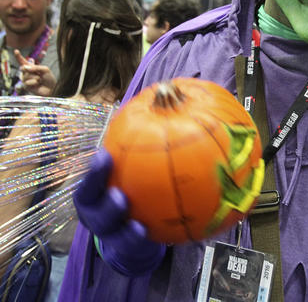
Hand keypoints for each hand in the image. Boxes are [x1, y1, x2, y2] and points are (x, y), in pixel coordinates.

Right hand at [15, 50, 55, 95]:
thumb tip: (24, 67)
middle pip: (23, 68)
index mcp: (31, 67)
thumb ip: (36, 67)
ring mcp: (25, 79)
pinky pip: (27, 82)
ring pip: (26, 75)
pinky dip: (34, 83)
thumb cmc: (49, 79)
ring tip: (39, 80)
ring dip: (35, 77)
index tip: (15, 50)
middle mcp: (27, 73)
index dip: (18, 56)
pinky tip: (37, 85)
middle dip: (32, 70)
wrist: (52, 88)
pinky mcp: (25, 86)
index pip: (23, 61)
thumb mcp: (45, 70)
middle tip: (39, 75)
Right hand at [74, 150, 165, 275]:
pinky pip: (137, 249)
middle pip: (93, 212)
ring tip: (138, 226)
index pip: (88, 184)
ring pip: (113, 236)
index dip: (94, 173)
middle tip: (119, 195)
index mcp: (93, 195)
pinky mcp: (128, 251)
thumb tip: (160, 103)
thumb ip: (138, 148)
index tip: (104, 156)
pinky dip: (149, 242)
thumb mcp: (130, 171)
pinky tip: (171, 235)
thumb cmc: (132, 190)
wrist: (133, 232)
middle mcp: (97, 216)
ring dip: (125, 232)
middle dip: (104, 204)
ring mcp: (111, 236)